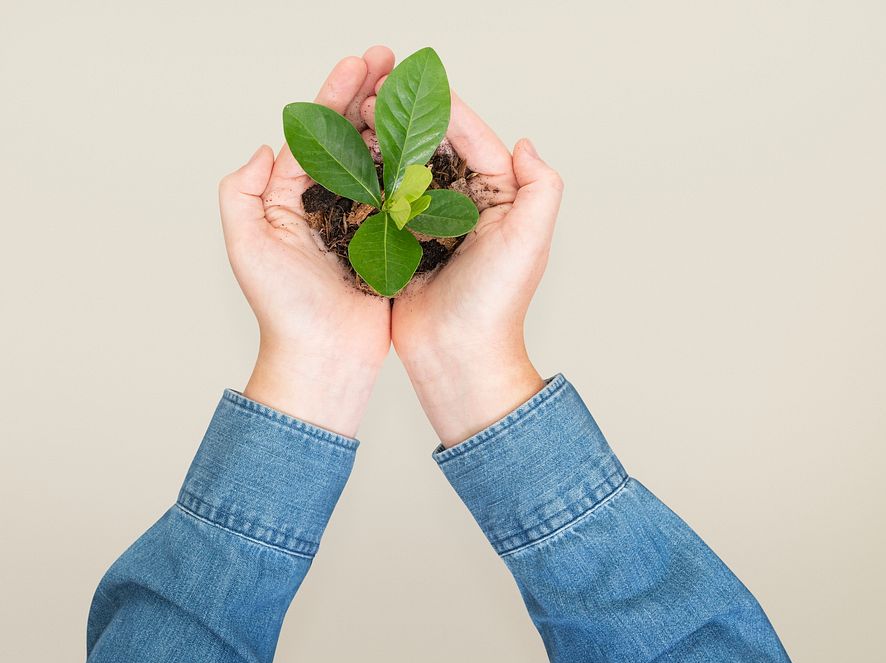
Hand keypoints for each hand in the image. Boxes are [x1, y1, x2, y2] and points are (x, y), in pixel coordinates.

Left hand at [218, 47, 394, 437]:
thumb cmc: (282, 309)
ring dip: (393, 123)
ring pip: (377, 160)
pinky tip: (429, 141)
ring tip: (412, 91)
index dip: (334, 94)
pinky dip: (413, 166)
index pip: (314, 133)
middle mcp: (323, 205)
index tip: (359, 63)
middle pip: (348, 137)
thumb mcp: (246, 245)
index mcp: (289, 199)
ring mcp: (357, 223)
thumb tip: (266, 147)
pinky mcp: (387, 242)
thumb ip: (242, 192)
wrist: (324, 358)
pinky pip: (401, 195)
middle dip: (367, 96)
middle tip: (393, 62)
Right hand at [365, 94, 564, 445]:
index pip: (472, 139)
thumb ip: (540, 187)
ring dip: (381, 140)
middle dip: (404, 117)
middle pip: (433, 147)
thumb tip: (526, 143)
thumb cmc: (497, 302)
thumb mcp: (530, 241)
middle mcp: (463, 205)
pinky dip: (365, 177)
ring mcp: (429, 223)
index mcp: (498, 198)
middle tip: (371, 92)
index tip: (409, 84)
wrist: (457, 356)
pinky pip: (381, 201)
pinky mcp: (399, 242)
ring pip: (403, 168)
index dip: (443, 109)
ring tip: (353, 114)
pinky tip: (345, 156)